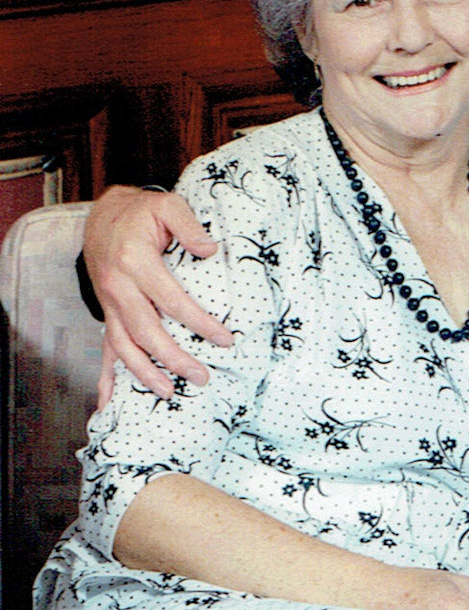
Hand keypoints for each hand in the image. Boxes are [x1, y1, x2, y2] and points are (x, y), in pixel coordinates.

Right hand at [86, 187, 228, 405]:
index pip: (171, 300)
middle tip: (202, 377)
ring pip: (122, 346)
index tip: (225, 339)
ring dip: (144, 373)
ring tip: (169, 392)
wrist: (103, 217)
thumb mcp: (166, 206)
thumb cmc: (140, 213)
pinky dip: (106, 378)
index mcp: (134, 261)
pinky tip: (108, 403)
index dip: (199, 322)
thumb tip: (211, 249)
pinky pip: (106, 348)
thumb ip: (189, 225)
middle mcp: (117, 287)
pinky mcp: (108, 313)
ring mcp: (109, 304)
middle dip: (174, 358)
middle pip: (145, 331)